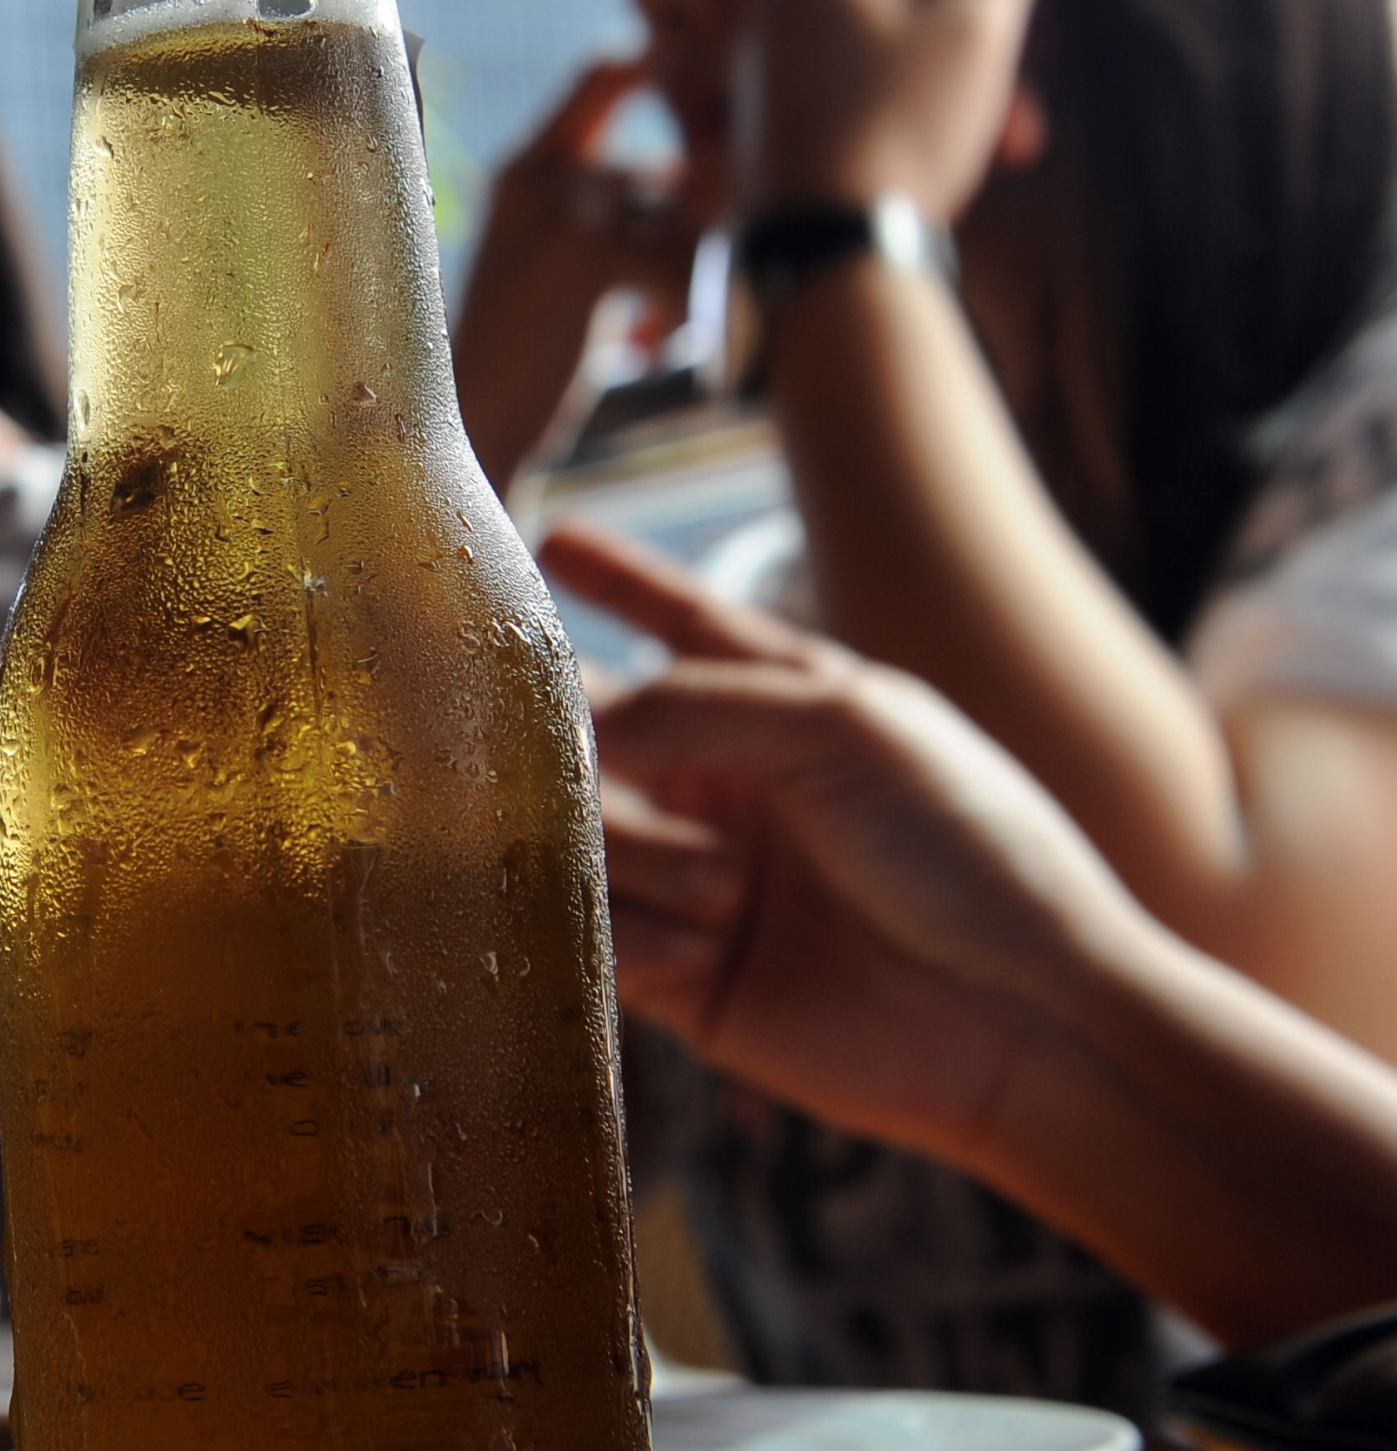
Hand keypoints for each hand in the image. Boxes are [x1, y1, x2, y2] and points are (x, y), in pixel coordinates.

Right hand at [451, 58, 706, 490]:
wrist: (464, 430)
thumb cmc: (524, 358)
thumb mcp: (563, 264)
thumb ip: (617, 209)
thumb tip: (710, 173)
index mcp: (524, 166)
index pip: (606, 74)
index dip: (664, 94)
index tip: (684, 169)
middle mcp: (537, 171)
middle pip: (666, 175)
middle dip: (685, 244)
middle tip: (667, 303)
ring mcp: (559, 207)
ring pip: (681, 222)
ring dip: (681, 287)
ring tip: (648, 334)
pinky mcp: (584, 254)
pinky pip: (679, 265)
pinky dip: (674, 318)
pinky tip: (642, 354)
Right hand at [543, 522, 1153, 1165]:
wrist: (1023, 1020)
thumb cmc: (967, 851)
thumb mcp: (845, 725)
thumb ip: (697, 700)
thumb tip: (575, 728)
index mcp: (786, 711)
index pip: (684, 625)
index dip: (620, 582)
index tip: (553, 537)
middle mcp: (731, 787)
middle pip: (598, 732)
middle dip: (561, 734)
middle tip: (532, 743)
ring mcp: (700, 880)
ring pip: (585, 834)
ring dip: (640, 850)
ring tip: (727, 888)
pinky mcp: (685, 977)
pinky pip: (601, 933)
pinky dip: (640, 930)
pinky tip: (707, 946)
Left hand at [736, 0, 1069, 217]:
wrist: (826, 245)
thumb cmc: (908, 128)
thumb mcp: (981, 26)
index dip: (986, 16)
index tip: (1014, 78)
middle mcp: (774, 10)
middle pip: (902, 23)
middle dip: (971, 75)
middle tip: (1022, 142)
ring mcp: (755, 74)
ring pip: (874, 72)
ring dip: (936, 111)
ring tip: (965, 168)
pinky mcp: (751, 132)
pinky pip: (837, 114)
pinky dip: (882, 138)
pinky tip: (905, 187)